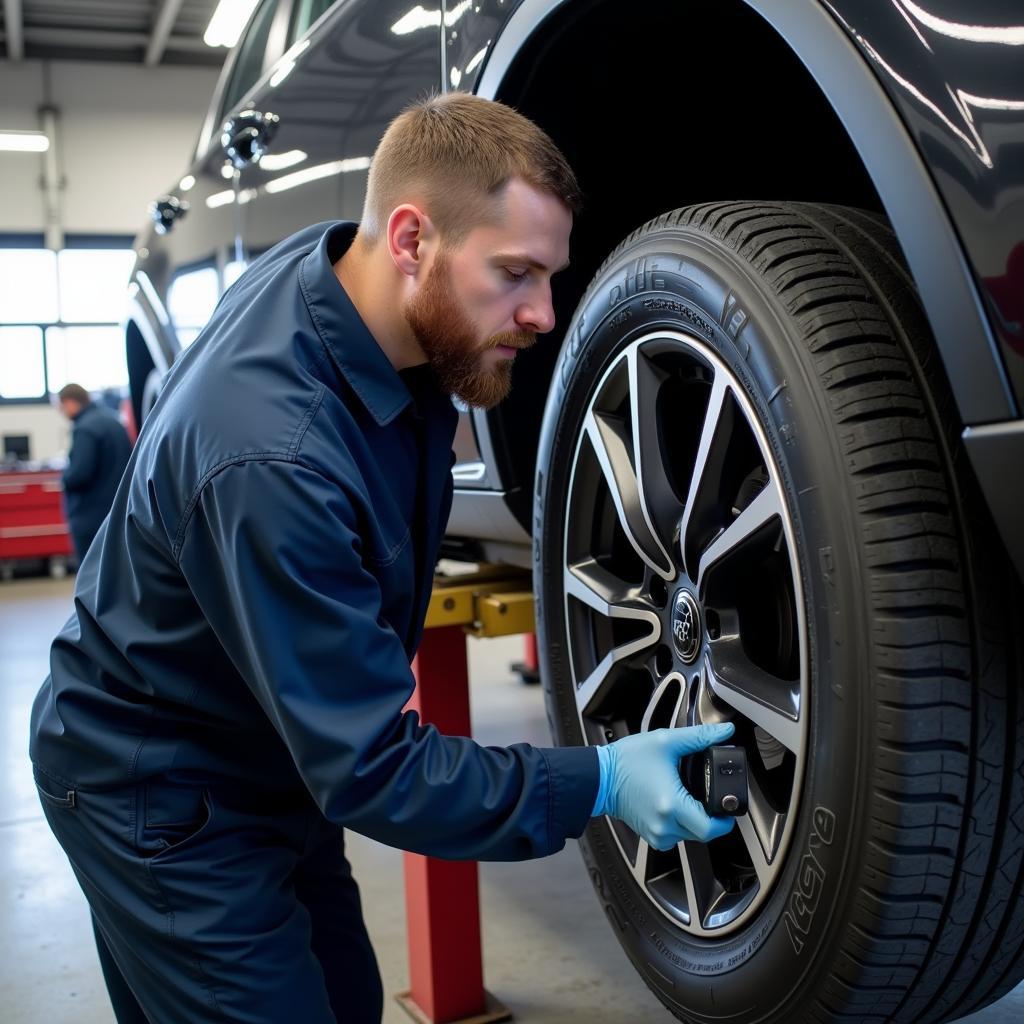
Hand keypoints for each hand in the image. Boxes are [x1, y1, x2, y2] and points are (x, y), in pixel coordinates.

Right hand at [594, 723, 736, 849]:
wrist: (600, 776)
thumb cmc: (626, 761)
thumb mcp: (665, 741)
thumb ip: (699, 737)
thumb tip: (723, 732)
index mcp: (671, 804)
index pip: (711, 828)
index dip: (725, 820)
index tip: (727, 808)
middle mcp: (664, 824)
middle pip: (703, 833)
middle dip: (711, 817)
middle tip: (710, 798)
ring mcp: (656, 833)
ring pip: (689, 835)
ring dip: (694, 820)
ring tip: (687, 796)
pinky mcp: (650, 834)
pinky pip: (674, 836)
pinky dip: (679, 824)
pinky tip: (674, 804)